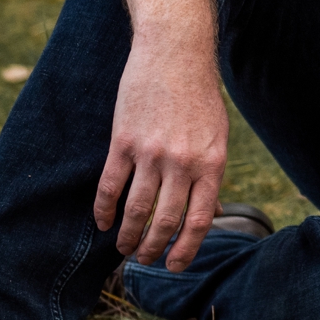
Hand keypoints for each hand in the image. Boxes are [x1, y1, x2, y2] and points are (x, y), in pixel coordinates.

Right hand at [94, 39, 229, 269]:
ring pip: (135, 209)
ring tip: (124, 249)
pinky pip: (110, 186)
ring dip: (127, 236)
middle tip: (143, 260)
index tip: (174, 266)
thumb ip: (210, 174)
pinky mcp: (123, 141)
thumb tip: (206, 214)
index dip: (185, 250)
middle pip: (165, 221)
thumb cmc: (200, 97)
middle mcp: (182, 162)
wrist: (176, 54)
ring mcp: (151, 152)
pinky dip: (104, 210)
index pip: (198, 221)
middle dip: (152, 248)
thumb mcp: (217, 136)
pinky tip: (102, 223)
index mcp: (211, 163)